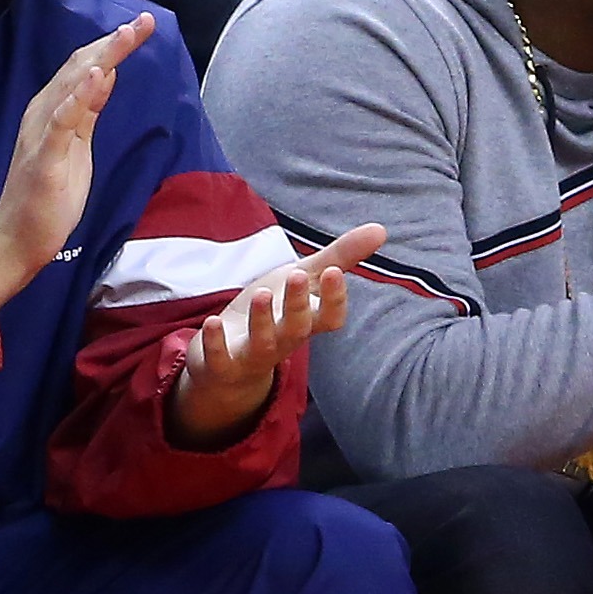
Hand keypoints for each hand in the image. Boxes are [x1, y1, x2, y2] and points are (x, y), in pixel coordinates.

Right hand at [0, 13, 150, 320]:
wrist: (17, 239)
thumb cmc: (47, 197)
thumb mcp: (76, 146)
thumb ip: (87, 111)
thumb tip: (104, 75)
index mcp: (53, 111)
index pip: (84, 68)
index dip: (111, 46)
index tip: (141, 26)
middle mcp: (43, 114)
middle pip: (80, 68)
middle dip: (112, 43)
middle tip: (144, 22)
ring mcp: (42, 135)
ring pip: (71, 86)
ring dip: (100, 58)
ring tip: (126, 34)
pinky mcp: (44, 159)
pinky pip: (61, 122)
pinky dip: (78, 97)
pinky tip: (96, 76)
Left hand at [166, 225, 384, 448]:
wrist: (231, 361)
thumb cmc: (274, 314)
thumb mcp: (305, 280)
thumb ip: (340, 257)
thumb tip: (381, 229)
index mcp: (306, 321)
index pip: (330, 318)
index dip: (335, 299)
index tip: (336, 272)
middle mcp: (285, 340)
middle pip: (297, 327)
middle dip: (298, 304)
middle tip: (299, 276)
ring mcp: (254, 354)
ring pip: (264, 342)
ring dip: (262, 320)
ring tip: (261, 294)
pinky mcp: (222, 364)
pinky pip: (221, 358)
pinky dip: (216, 342)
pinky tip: (211, 321)